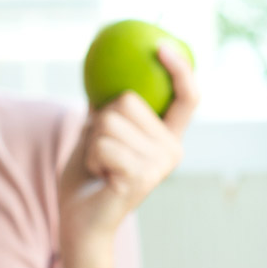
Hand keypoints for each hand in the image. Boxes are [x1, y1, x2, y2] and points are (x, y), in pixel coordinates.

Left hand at [60, 43, 199, 239]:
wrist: (80, 222)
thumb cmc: (86, 179)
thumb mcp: (95, 135)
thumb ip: (106, 109)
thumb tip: (100, 70)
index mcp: (167, 138)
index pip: (186, 97)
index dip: (180, 69)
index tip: (161, 45)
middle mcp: (172, 149)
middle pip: (127, 100)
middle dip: (99, 122)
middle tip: (101, 153)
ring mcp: (160, 165)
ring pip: (110, 122)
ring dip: (92, 142)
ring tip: (99, 167)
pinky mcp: (142, 178)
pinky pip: (103, 144)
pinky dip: (90, 157)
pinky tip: (99, 176)